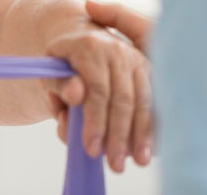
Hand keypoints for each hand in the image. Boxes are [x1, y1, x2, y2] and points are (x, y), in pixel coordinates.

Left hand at [44, 1, 152, 172]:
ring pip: (142, 101)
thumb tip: (76, 95)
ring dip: (141, 134)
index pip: (96, 89)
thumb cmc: (63, 65)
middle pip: (122, 98)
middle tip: (115, 165)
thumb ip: (59, 85)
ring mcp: (136, 59)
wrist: (81, 42)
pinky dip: (154, 126)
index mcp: (88, 47)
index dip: (95, 122)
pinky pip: (155, 100)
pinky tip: (152, 148)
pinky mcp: (150, 70)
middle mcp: (116, 49)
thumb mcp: (51, 73)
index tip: (91, 149)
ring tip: (138, 162)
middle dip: (119, 135)